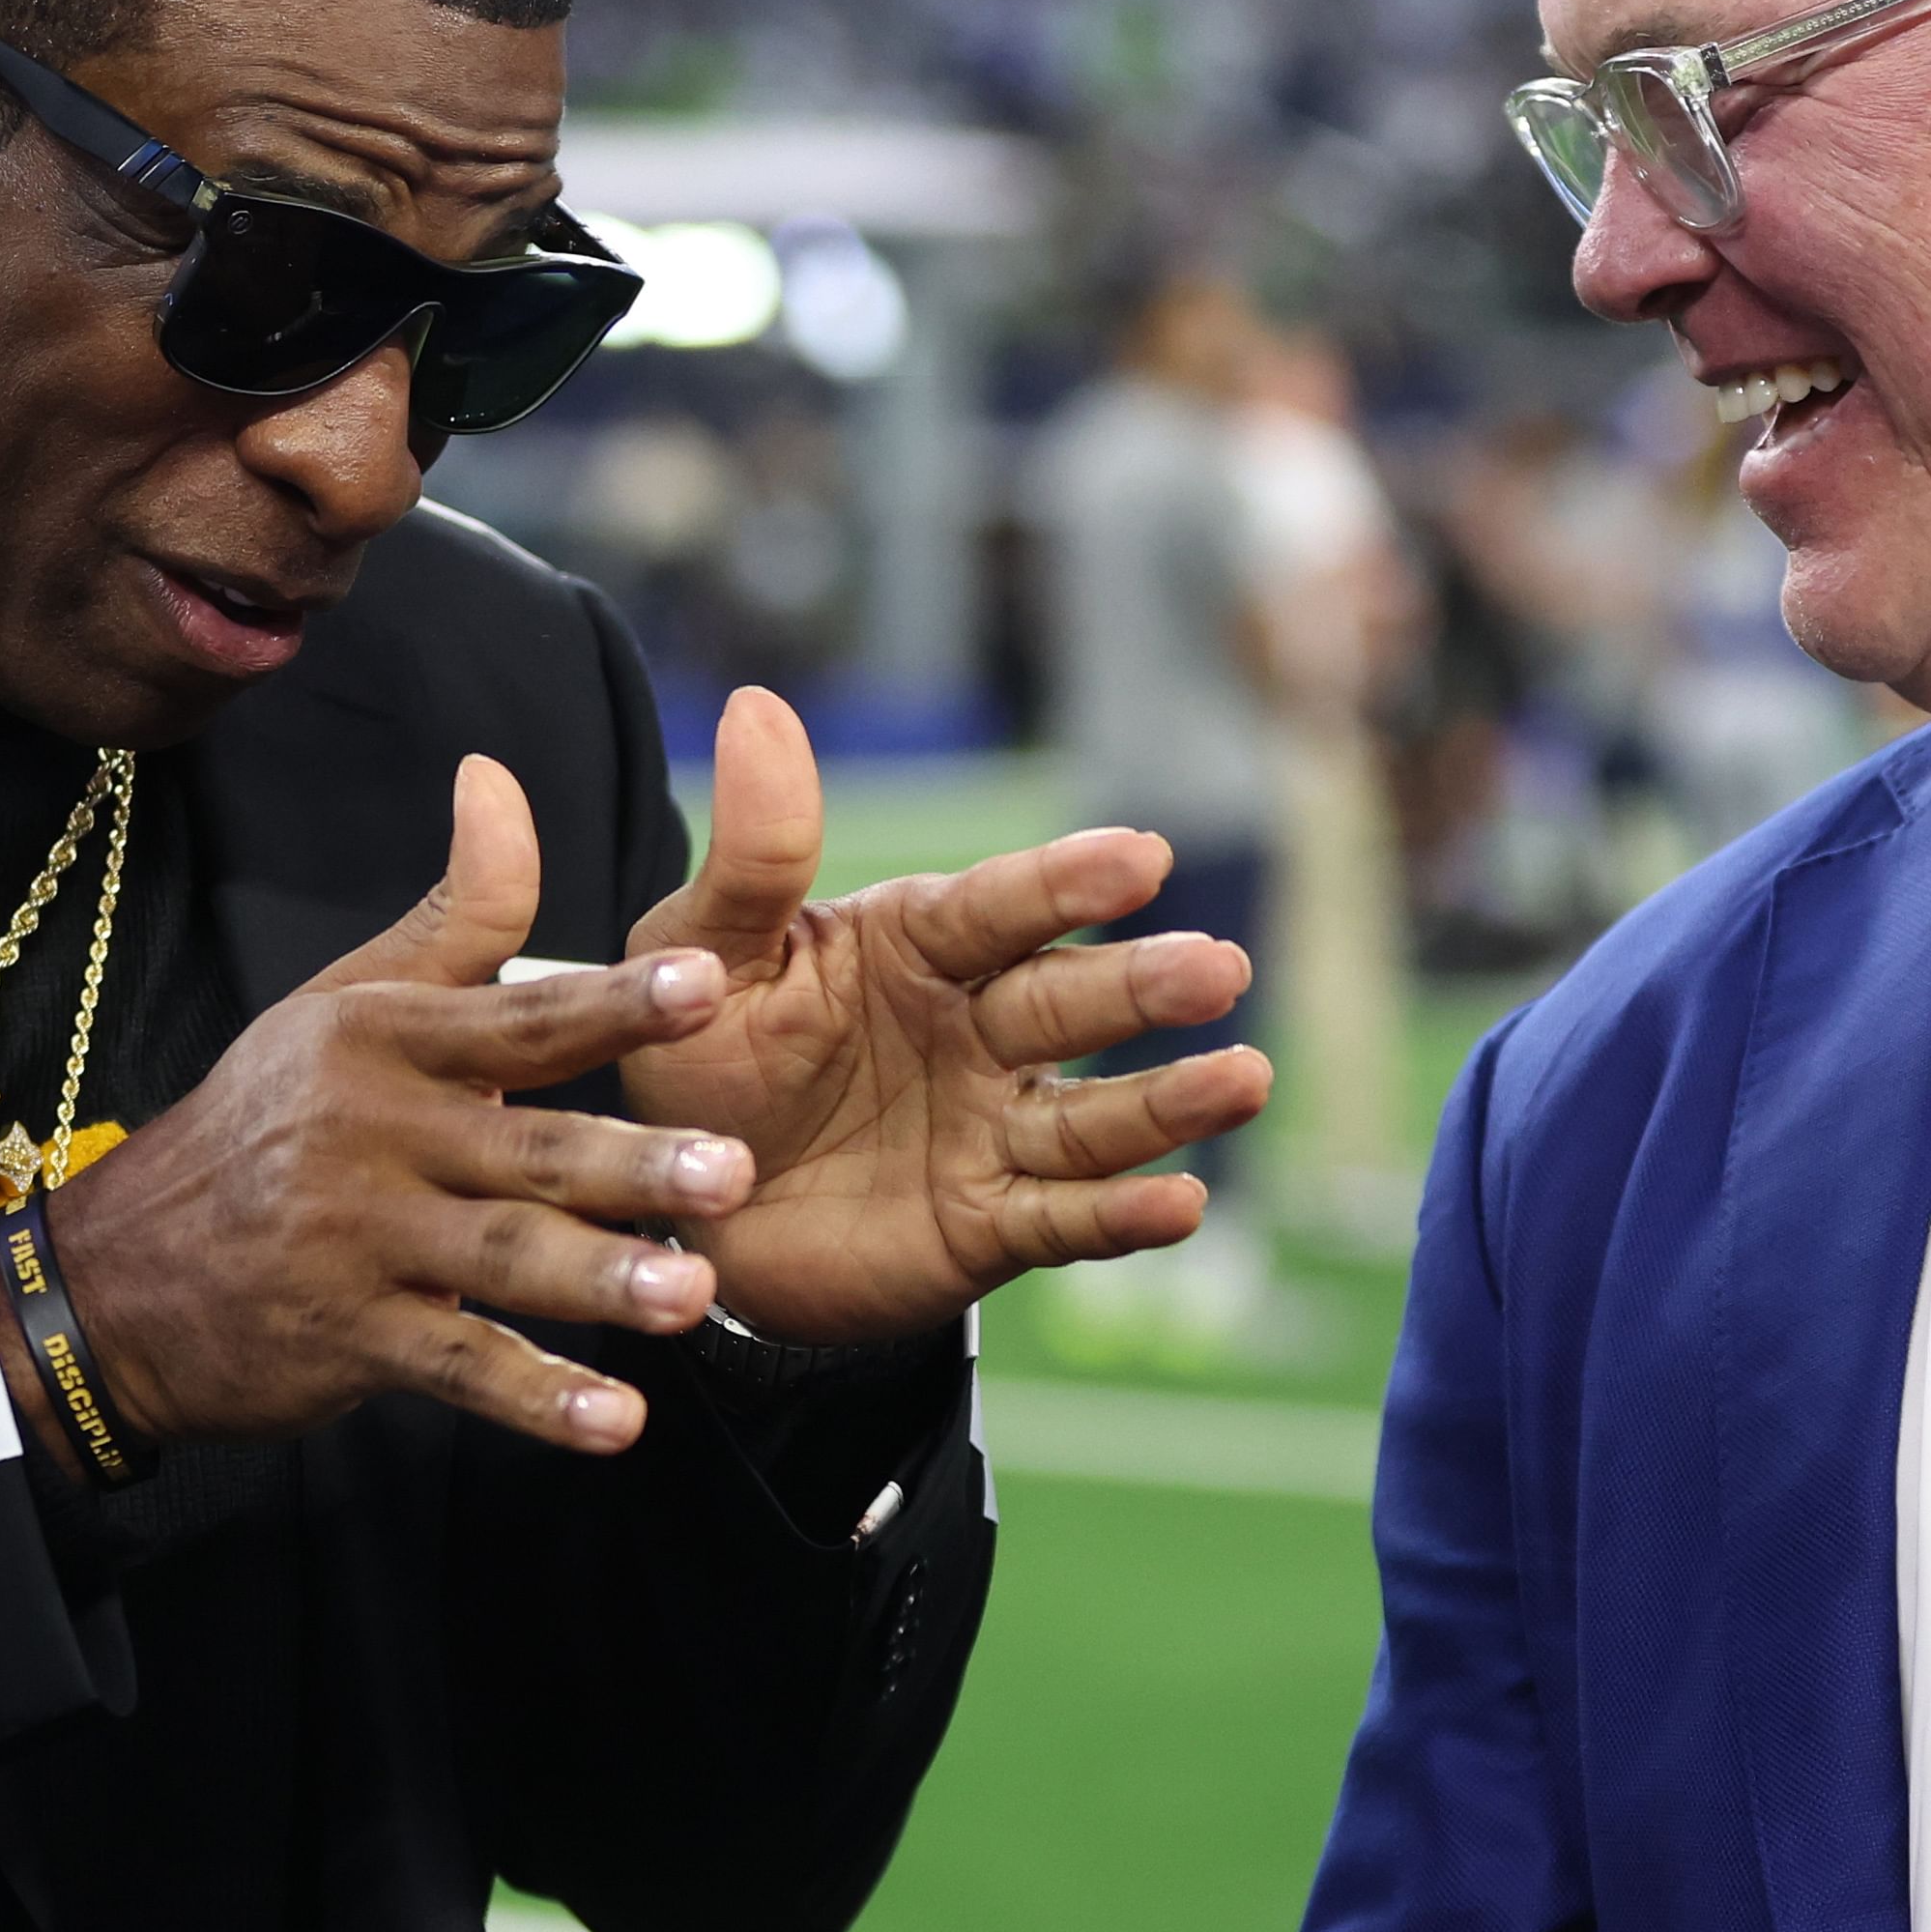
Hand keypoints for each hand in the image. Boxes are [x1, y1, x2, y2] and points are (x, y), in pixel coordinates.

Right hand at [38, 754, 755, 1458]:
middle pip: (523, 1149)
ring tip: (692, 1294)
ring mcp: (359, 1245)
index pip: (516, 1016)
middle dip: (631, 1163)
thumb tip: (496, 781)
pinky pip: (458, 1371)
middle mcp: (373, 1136)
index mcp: (384, 1043)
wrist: (117, 1277)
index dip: (611, 1000)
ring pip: (499, 1263)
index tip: (705, 980)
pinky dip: (536, 1401)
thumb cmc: (262, 1125)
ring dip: (599, 1281)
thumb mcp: (343, 1004)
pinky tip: (617, 1424)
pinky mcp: (350, 1341)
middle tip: (735, 1173)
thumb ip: (456, 916)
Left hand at [611, 685, 1271, 1344]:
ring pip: (1094, 1113)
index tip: (1140, 859)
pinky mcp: (988, 1227)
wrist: (686, 1209)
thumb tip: (755, 705)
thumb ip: (753, 854)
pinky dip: (1123, 1216)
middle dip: (1144, 986)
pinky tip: (1183, 1202)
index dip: (1065, 885)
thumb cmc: (699, 1060)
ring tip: (1244, 1075)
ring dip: (1170, 1101)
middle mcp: (975, 1029)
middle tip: (1217, 968)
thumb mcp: (704, 956)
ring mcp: (989, 1128)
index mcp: (918, 946)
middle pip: (1068, 1002)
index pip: (1000, 909)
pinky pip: (1064, 1221)